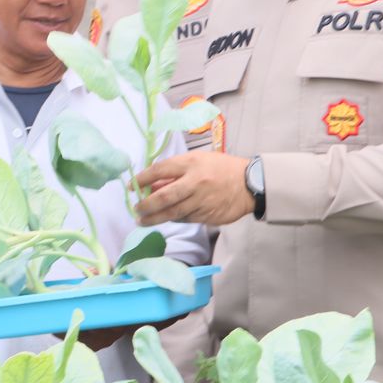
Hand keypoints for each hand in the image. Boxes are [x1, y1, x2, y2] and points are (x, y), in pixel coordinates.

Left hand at [134, 153, 256, 226]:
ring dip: (155, 219)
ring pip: (173, 213)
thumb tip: (152, 185)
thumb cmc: (221, 168)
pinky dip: (175, 218)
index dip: (143, 179)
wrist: (250, 184)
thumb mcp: (198, 160)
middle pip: (164, 197)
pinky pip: (186, 219)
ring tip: (143, 221)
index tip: (132, 186)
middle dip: (146, 206)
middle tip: (136, 210)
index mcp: (192, 164)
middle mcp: (195, 183)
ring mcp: (202, 201)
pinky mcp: (208, 216)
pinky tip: (167, 218)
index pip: (160, 170)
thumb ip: (175, 172)